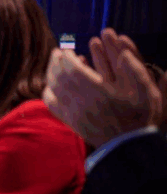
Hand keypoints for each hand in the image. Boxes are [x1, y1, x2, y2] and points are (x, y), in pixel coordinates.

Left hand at [43, 28, 162, 147]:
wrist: (129, 145)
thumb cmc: (138, 116)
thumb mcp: (144, 91)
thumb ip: (133, 70)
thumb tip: (124, 53)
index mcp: (98, 91)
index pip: (72, 69)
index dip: (67, 57)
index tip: (67, 49)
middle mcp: (81, 101)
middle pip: (59, 76)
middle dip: (56, 62)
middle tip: (57, 52)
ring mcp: (72, 112)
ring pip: (53, 89)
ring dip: (51, 74)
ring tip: (55, 65)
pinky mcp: (69, 121)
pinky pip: (51, 104)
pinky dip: (48, 91)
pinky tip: (53, 86)